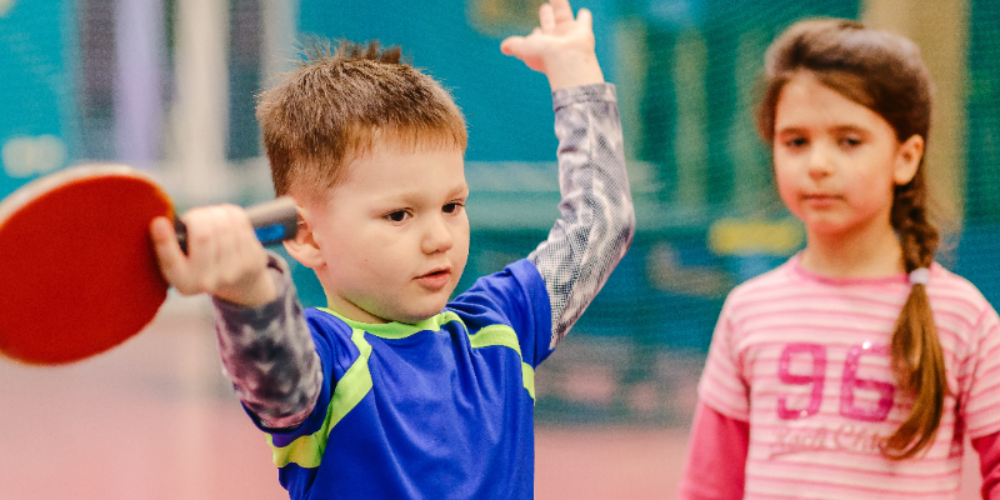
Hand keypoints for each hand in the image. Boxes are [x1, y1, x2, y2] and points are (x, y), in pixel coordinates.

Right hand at [150, 205, 276, 306]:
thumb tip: (161, 220)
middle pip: (202, 235)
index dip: (164, 240)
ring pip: (223, 224)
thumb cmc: (201, 262)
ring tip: (210, 216)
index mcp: (183, 282)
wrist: (239, 281)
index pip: (170, 261)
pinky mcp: (252, 259)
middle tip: (196, 217)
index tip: (158, 222)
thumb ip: (171, 243)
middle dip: (198, 217)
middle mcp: (207, 282)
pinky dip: (230, 212)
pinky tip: (226, 217)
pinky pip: (239, 221)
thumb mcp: (181, 260)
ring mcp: (232, 272)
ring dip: (214, 212)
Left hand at [500, 0, 603, 89]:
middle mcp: (556, 39)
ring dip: (560, 5)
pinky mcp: (583, 30)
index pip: (538, 36)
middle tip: (544, 8)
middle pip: (550, 24)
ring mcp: (569, 34)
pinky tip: (584, 13)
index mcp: (542, 44)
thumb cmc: (544, 55)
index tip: (536, 31)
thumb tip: (503, 48)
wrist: (566, 59)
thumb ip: (514, 45)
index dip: (536, 33)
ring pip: (563, 15)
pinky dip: (584, 16)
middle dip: (547, 16)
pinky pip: (584, 20)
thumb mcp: (523, 48)